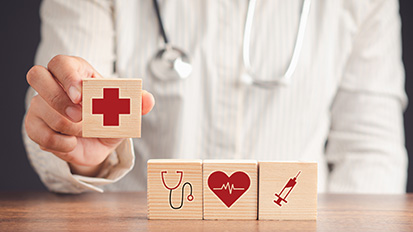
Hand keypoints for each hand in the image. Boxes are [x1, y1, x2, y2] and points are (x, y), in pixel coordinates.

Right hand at [24, 55, 154, 175]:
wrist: (98, 144)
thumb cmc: (109, 118)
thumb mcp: (126, 112)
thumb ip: (137, 103)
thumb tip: (148, 100)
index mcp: (77, 72)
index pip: (62, 63)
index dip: (68, 76)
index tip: (81, 95)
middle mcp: (54, 84)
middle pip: (36, 75)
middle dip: (57, 97)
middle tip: (80, 115)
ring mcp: (40, 104)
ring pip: (38, 107)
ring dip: (65, 124)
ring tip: (83, 131)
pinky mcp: (34, 125)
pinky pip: (36, 132)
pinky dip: (57, 141)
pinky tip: (71, 143)